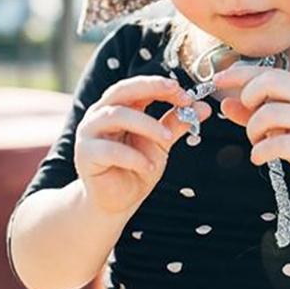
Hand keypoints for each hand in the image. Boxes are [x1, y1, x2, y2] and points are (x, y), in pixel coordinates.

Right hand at [75, 75, 211, 213]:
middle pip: (123, 90)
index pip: (138, 86)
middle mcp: (100, 114)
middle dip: (151, 89)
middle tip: (178, 95)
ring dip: (146, 124)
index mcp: (118, 106)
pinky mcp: (85, 155)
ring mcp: (89, 133)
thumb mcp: (160, 143)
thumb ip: (176, 123)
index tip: (186, 94)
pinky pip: (109, 150)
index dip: (161, 85)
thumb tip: (204, 107)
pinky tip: (149, 166)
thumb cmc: (136, 168)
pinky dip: (133, 157)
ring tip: (166, 138)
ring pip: (117, 115)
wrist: (116, 203)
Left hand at [213, 63, 289, 200]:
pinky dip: (260, 151)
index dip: (238, 73)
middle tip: (248, 113)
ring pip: (269, 113)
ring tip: (256, 141)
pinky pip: (277, 143)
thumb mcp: (282, 125)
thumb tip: (224, 104)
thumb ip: (253, 114)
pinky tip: (259, 157)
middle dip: (249, 95)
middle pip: (270, 81)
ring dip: (253, 129)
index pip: (267, 70)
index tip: (217, 80)